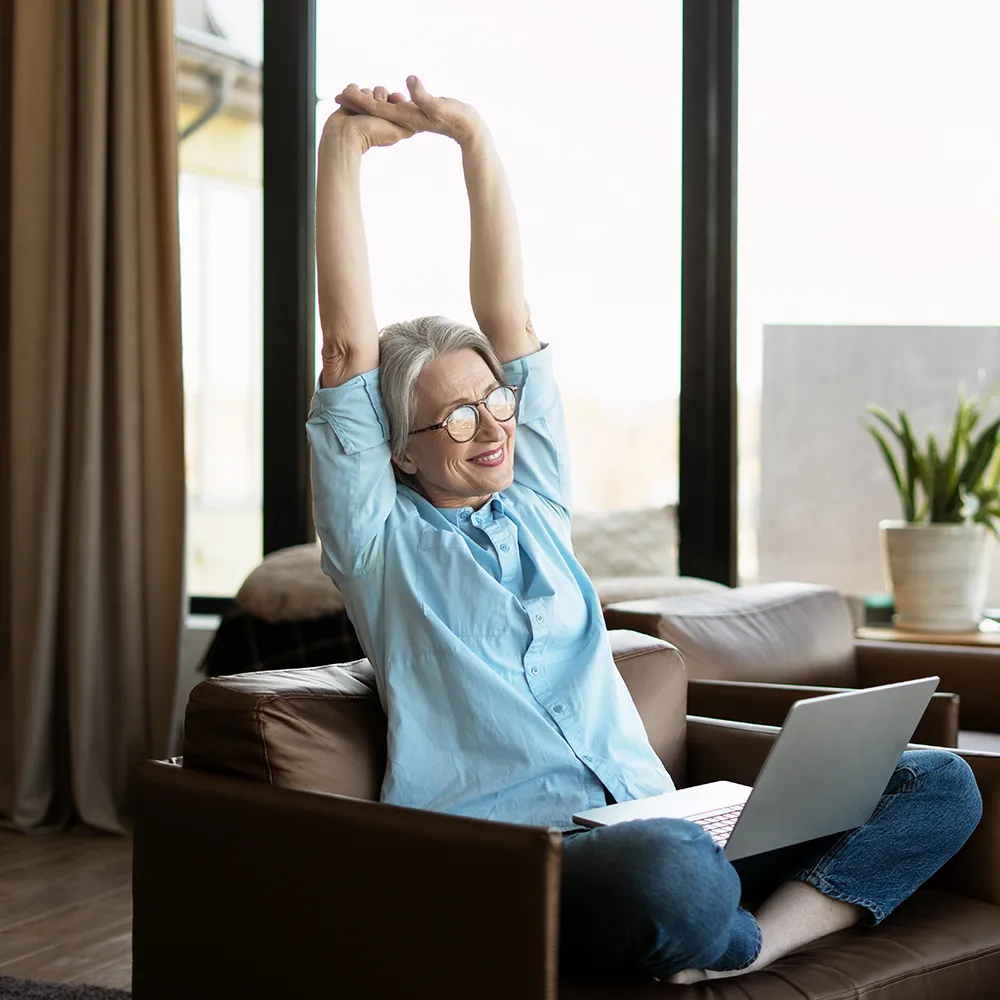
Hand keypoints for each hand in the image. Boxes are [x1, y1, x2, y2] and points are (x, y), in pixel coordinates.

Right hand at [322, 88, 414, 153]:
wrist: (345, 135)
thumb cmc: (372, 134)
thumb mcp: (399, 132)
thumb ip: (410, 124)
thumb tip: (422, 121)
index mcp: (390, 118)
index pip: (396, 98)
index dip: (394, 98)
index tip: (393, 99)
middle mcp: (377, 113)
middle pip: (381, 92)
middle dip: (377, 97)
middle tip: (372, 109)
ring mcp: (363, 107)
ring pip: (367, 89)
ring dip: (362, 96)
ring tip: (357, 108)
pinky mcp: (350, 102)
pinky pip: (353, 88)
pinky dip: (350, 92)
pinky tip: (348, 98)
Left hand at [335, 76, 483, 145]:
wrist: (468, 131)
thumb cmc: (456, 118)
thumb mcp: (439, 105)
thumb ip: (423, 94)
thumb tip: (409, 81)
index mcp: (405, 116)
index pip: (377, 108)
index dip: (359, 100)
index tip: (342, 93)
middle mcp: (404, 119)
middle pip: (375, 110)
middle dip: (356, 103)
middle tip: (336, 95)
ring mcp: (409, 117)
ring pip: (382, 110)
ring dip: (366, 103)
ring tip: (350, 94)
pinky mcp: (415, 114)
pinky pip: (393, 109)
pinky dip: (381, 103)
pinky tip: (377, 99)